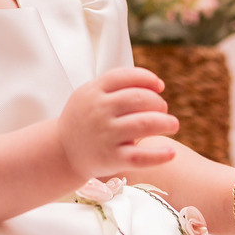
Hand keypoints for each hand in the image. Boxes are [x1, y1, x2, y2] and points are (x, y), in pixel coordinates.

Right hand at [58, 68, 178, 182]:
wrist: (62, 151)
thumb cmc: (83, 119)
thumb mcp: (89, 94)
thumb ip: (115, 85)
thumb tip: (155, 84)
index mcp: (94, 92)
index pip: (126, 76)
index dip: (148, 78)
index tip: (160, 86)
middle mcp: (99, 111)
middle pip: (139, 99)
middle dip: (158, 102)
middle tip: (163, 109)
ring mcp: (105, 135)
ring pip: (144, 124)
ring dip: (166, 123)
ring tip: (172, 125)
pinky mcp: (111, 158)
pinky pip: (140, 157)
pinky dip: (159, 155)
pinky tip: (171, 153)